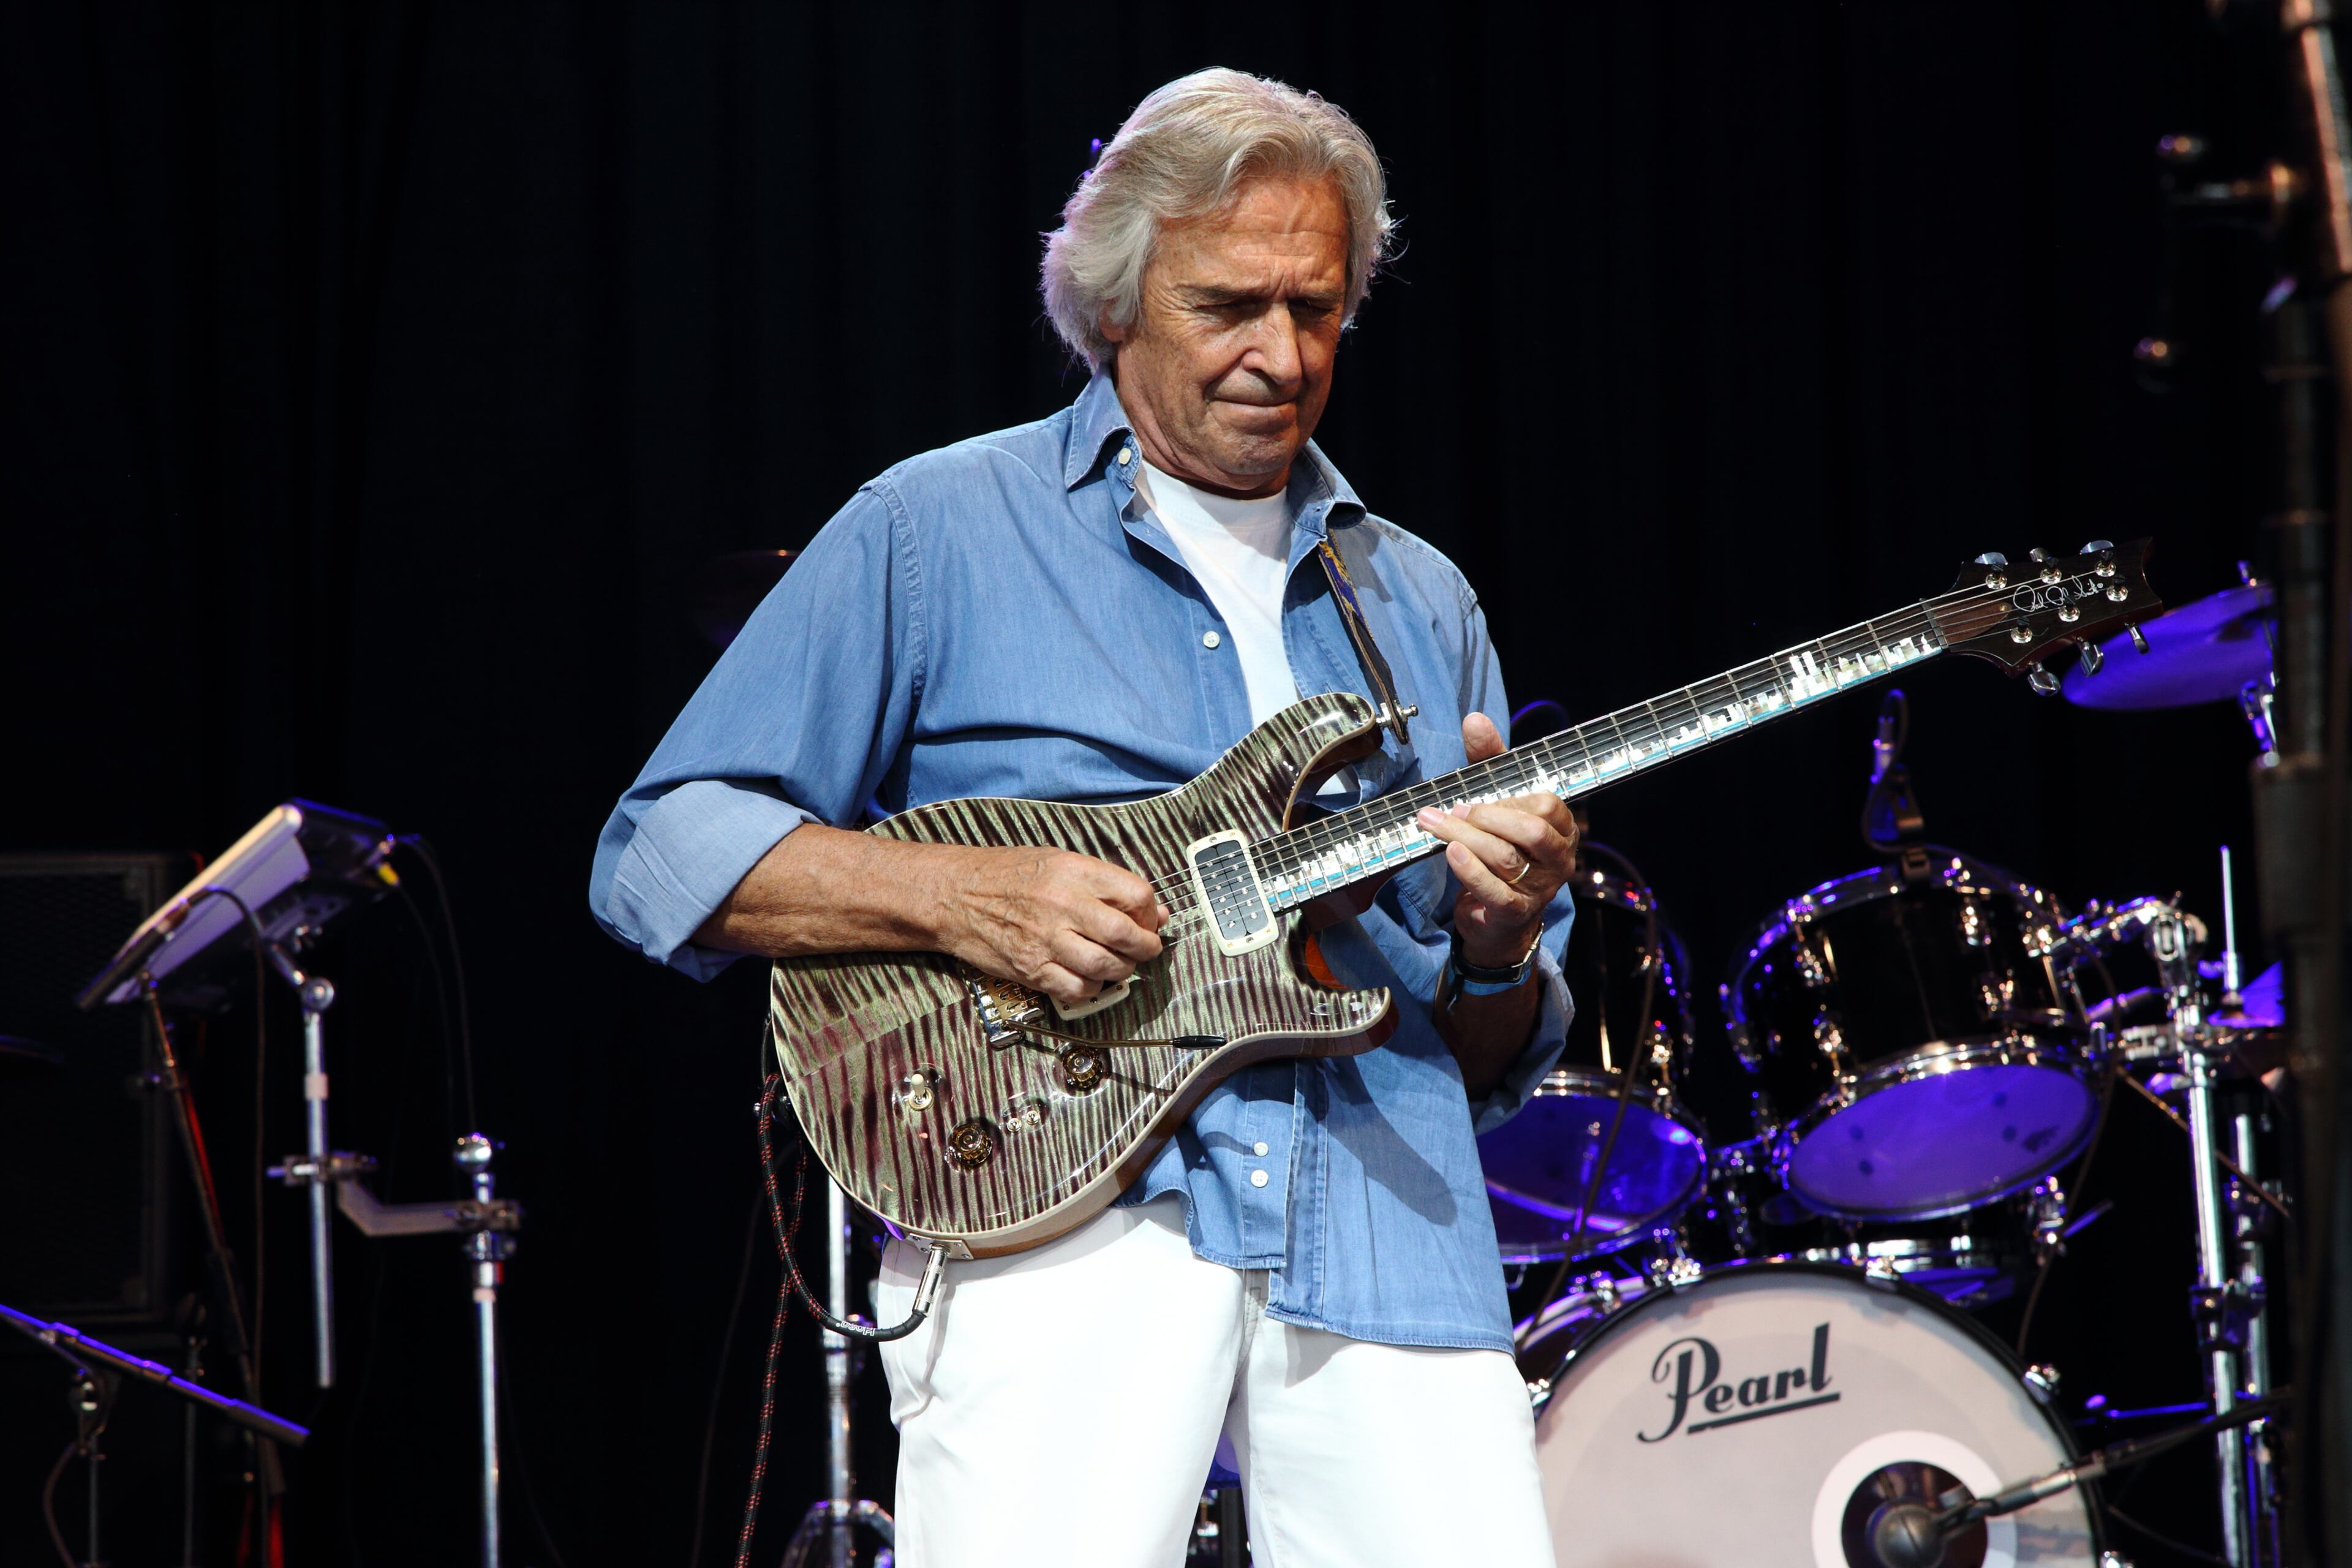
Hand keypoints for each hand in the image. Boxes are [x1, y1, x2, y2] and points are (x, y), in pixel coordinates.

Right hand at [929, 845, 1168, 1006]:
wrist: (955, 895)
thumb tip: (1156, 913)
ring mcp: (1046, 940)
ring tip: (1117, 964)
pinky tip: (1087, 977)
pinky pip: (1077, 989)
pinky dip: (1091, 988)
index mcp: (1075, 872)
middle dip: (1146, 947)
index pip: (1137, 895)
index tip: (1148, 920)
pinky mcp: (1031, 969)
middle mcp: (1063, 905)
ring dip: (1122, 971)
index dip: (1151, 913)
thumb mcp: (1059, 862)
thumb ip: (1106, 885)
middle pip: (1127, 935)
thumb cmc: (1008, 876)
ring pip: (1106, 967)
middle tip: (1145, 949)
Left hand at [1415, 712, 1577, 968]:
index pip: (1546, 804)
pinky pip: (1497, 892)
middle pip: (1532, 831)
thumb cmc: (1500, 848)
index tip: (1474, 795)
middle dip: (1488, 816)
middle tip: (1454, 810)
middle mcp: (1558, 858)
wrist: (1496, 918)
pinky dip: (1470, 870)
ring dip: (1466, 838)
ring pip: (1507, 859)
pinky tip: (1450, 853)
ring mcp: (1540, 888)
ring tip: (1436, 825)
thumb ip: (1488, 762)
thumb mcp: (1496, 801)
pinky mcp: (1516, 913)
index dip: (1508, 798)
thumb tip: (1475, 719)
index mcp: (1561, 828)